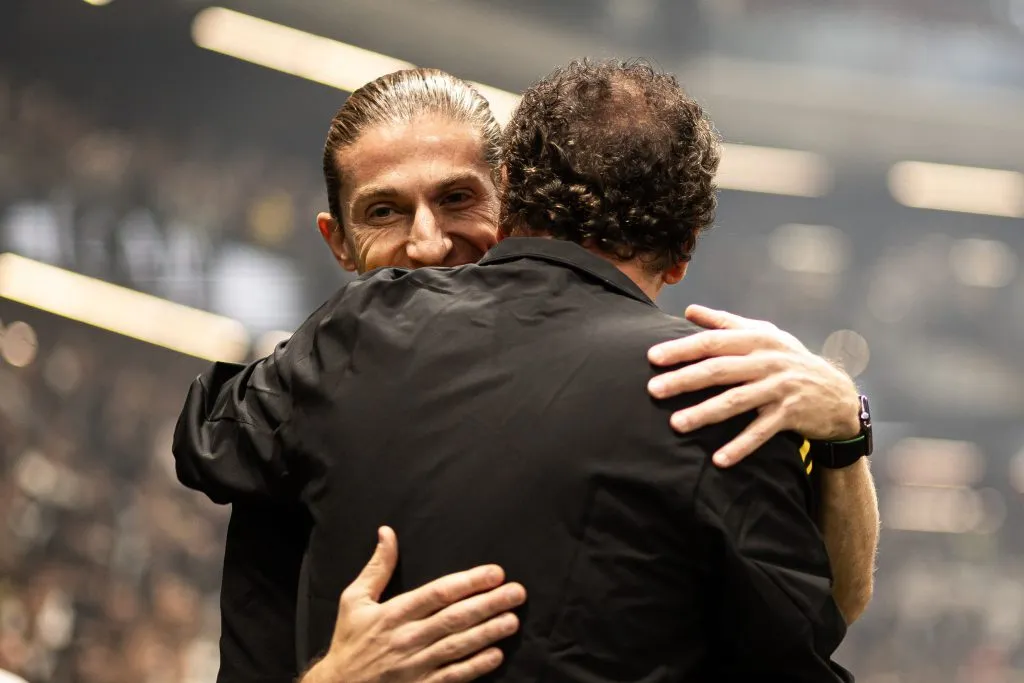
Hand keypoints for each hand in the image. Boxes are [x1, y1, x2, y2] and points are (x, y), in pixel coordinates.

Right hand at [303, 527, 525, 682]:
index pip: (437, 594)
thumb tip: (387, 532)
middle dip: (488, 604)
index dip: (468, 582)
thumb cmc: (349, 641)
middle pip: (454, 618)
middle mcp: (406, 638)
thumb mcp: (354, 600)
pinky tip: (495, 655)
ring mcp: (415, 666)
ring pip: (457, 647)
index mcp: (393, 613)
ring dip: (488, 633)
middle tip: (517, 592)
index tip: (495, 572)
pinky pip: (452, 677)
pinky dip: (475, 667)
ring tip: (513, 620)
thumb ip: (377, 567)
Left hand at [647, 305, 860, 466]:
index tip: (652, 356)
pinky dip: (740, 446)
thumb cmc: (789, 360)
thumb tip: (690, 310)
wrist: (836, 394)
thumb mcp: (764, 335)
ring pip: (736, 401)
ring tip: (676, 424)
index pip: (713, 342)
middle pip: (719, 370)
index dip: (682, 349)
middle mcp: (767, 361)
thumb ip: (725, 323)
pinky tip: (718, 460)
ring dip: (705, 413)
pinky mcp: (790, 414)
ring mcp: (779, 388)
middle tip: (653, 390)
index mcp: (757, 340)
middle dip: (684, 380)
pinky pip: (761, 432)